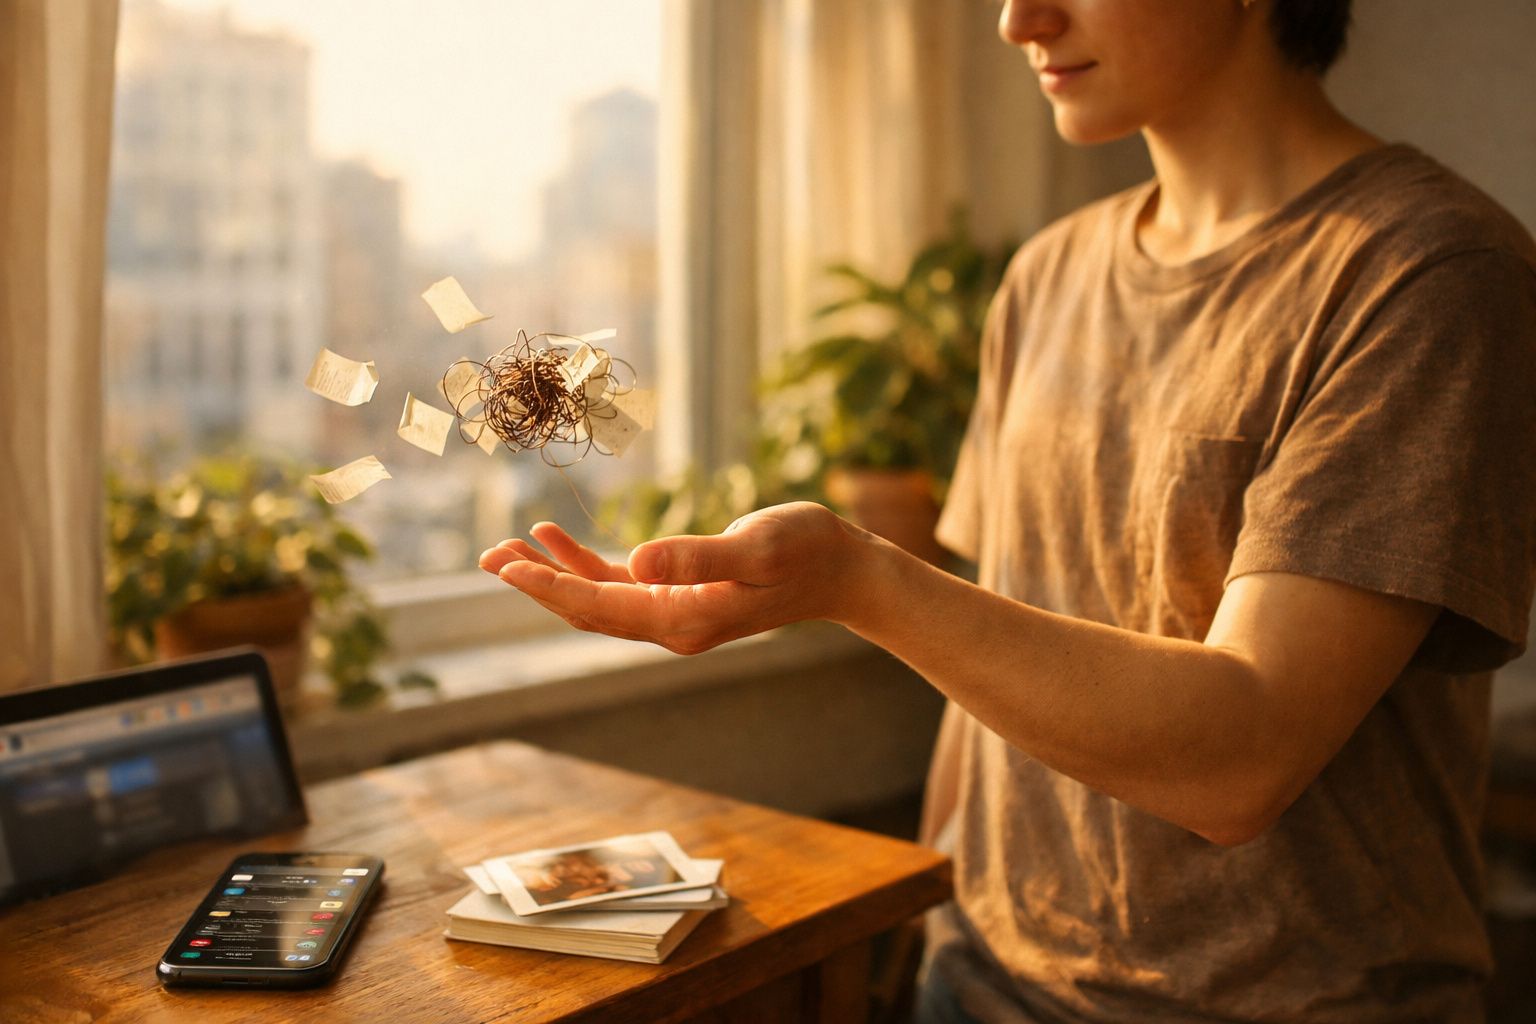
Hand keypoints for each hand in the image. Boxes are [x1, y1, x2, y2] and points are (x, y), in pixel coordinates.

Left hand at [478, 502, 871, 653]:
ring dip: (552, 576)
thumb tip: (638, 559)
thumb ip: (700, 556)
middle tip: (487, 557)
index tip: (506, 567)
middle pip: (587, 610)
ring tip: (507, 549)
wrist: (843, 570)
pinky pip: (620, 586)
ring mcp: (676, 612)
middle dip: (536, 585)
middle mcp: (672, 625)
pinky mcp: (682, 593)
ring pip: (597, 599)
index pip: (601, 606)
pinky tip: (556, 540)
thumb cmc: (806, 551)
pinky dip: (585, 565)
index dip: (551, 587)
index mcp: (683, 619)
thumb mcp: (756, 548)